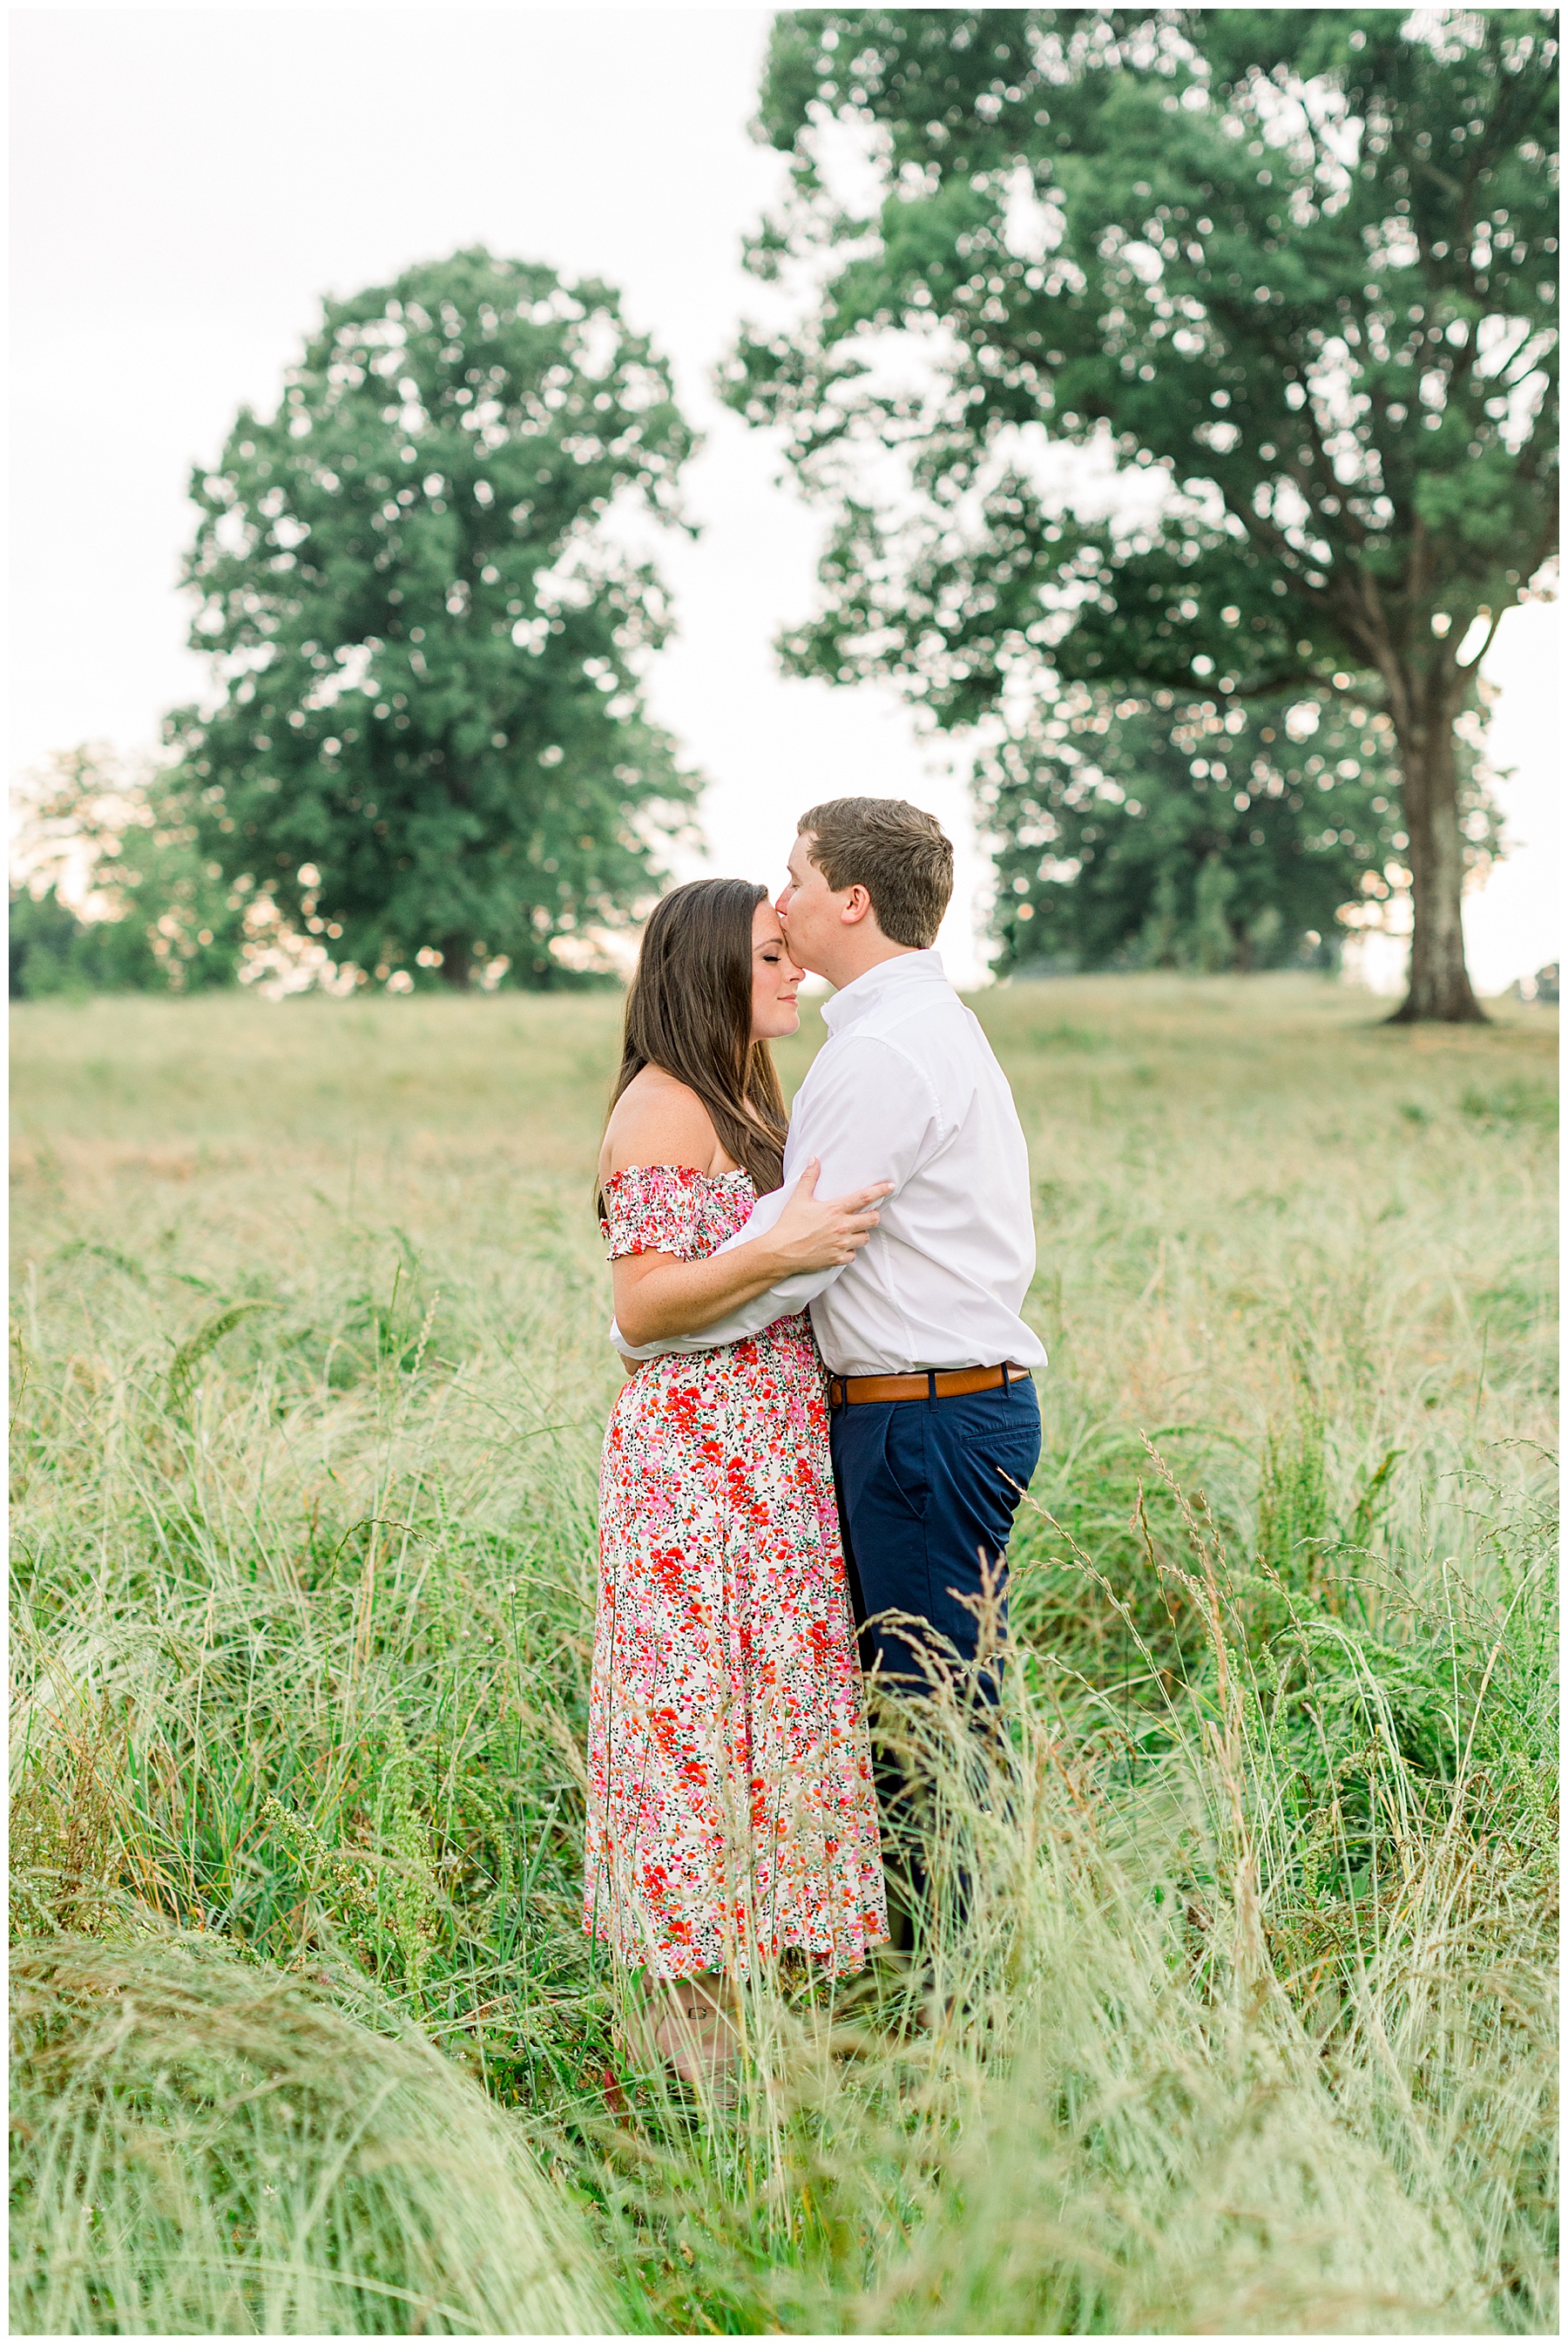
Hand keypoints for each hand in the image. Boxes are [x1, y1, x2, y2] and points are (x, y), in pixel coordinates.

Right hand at [767, 1159, 891, 1273]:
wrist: (779, 1252)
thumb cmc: (788, 1224)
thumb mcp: (798, 1198)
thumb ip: (809, 1178)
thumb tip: (814, 1159)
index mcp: (835, 1209)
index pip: (865, 1197)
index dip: (881, 1190)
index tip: (890, 1186)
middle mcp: (842, 1226)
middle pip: (873, 1219)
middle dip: (873, 1216)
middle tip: (866, 1215)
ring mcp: (841, 1244)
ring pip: (866, 1238)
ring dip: (861, 1234)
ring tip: (851, 1231)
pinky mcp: (837, 1259)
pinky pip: (853, 1255)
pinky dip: (850, 1251)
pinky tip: (840, 1247)